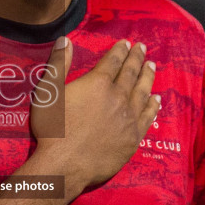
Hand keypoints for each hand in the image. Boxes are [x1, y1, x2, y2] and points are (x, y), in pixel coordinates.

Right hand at [31, 37, 158, 192]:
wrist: (65, 165)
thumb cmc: (52, 129)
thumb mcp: (48, 92)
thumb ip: (58, 64)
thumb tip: (66, 39)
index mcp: (97, 84)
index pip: (113, 61)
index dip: (120, 50)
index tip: (127, 43)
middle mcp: (118, 97)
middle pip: (131, 73)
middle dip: (137, 58)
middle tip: (143, 48)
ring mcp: (128, 118)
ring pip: (143, 92)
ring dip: (148, 77)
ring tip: (152, 66)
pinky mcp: (133, 137)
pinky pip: (148, 117)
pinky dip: (153, 106)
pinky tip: (156, 99)